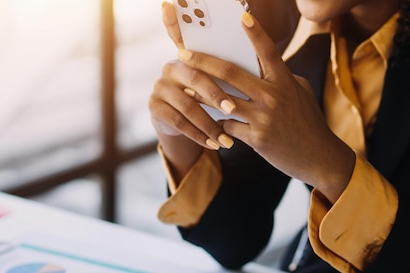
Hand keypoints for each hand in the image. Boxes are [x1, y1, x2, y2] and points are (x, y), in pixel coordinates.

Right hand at [149, 2, 236, 179]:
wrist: (191, 127)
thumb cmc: (217, 98)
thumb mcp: (227, 83)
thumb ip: (236, 66)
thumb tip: (254, 46)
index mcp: (190, 53)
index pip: (180, 33)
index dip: (172, 21)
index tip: (168, 4)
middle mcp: (171, 65)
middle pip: (195, 76)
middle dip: (216, 94)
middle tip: (233, 108)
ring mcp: (160, 86)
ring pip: (187, 104)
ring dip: (209, 123)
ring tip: (227, 138)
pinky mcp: (155, 108)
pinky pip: (179, 122)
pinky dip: (200, 135)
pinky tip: (215, 144)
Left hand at [176, 12, 355, 202]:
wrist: (319, 157)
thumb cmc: (309, 122)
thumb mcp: (300, 93)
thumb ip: (280, 78)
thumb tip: (259, 65)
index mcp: (286, 82)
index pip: (269, 52)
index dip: (256, 33)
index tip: (243, 17)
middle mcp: (274, 97)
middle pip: (231, 73)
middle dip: (203, 61)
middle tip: (183, 54)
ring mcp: (263, 118)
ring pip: (221, 101)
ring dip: (200, 94)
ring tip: (185, 88)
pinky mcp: (256, 138)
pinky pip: (228, 126)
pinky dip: (219, 124)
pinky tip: (212, 124)